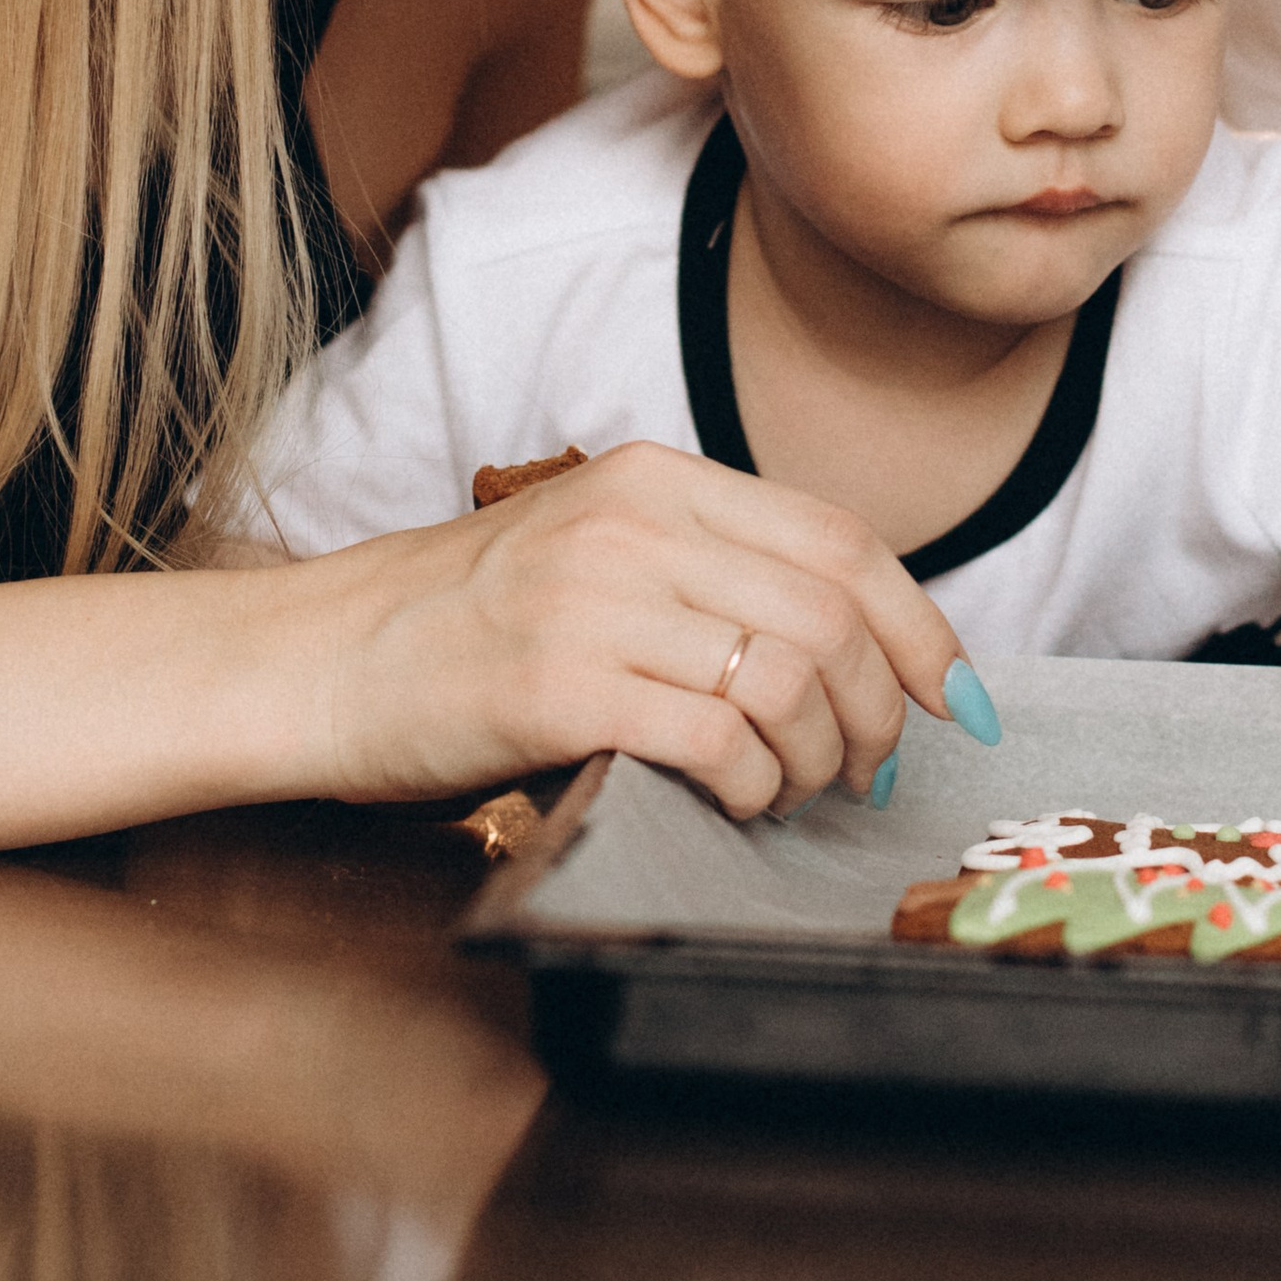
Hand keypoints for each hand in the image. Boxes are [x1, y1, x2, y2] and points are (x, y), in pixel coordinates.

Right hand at [319, 440, 981, 816]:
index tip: (954, 696)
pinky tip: (736, 802)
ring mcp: (597, 601)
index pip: (843, 542)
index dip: (921, 627)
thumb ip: (710, 572)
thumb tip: (853, 650)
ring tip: (790, 791)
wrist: (325, 658)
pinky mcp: (560, 687)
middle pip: (833, 618)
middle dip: (877, 712)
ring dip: (817, 759)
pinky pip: (717, 740)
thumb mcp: (599, 553)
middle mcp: (636, 524)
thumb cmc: (467, 624)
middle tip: (864, 770)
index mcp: (659, 478)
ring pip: (788, 680)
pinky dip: (753, 785)